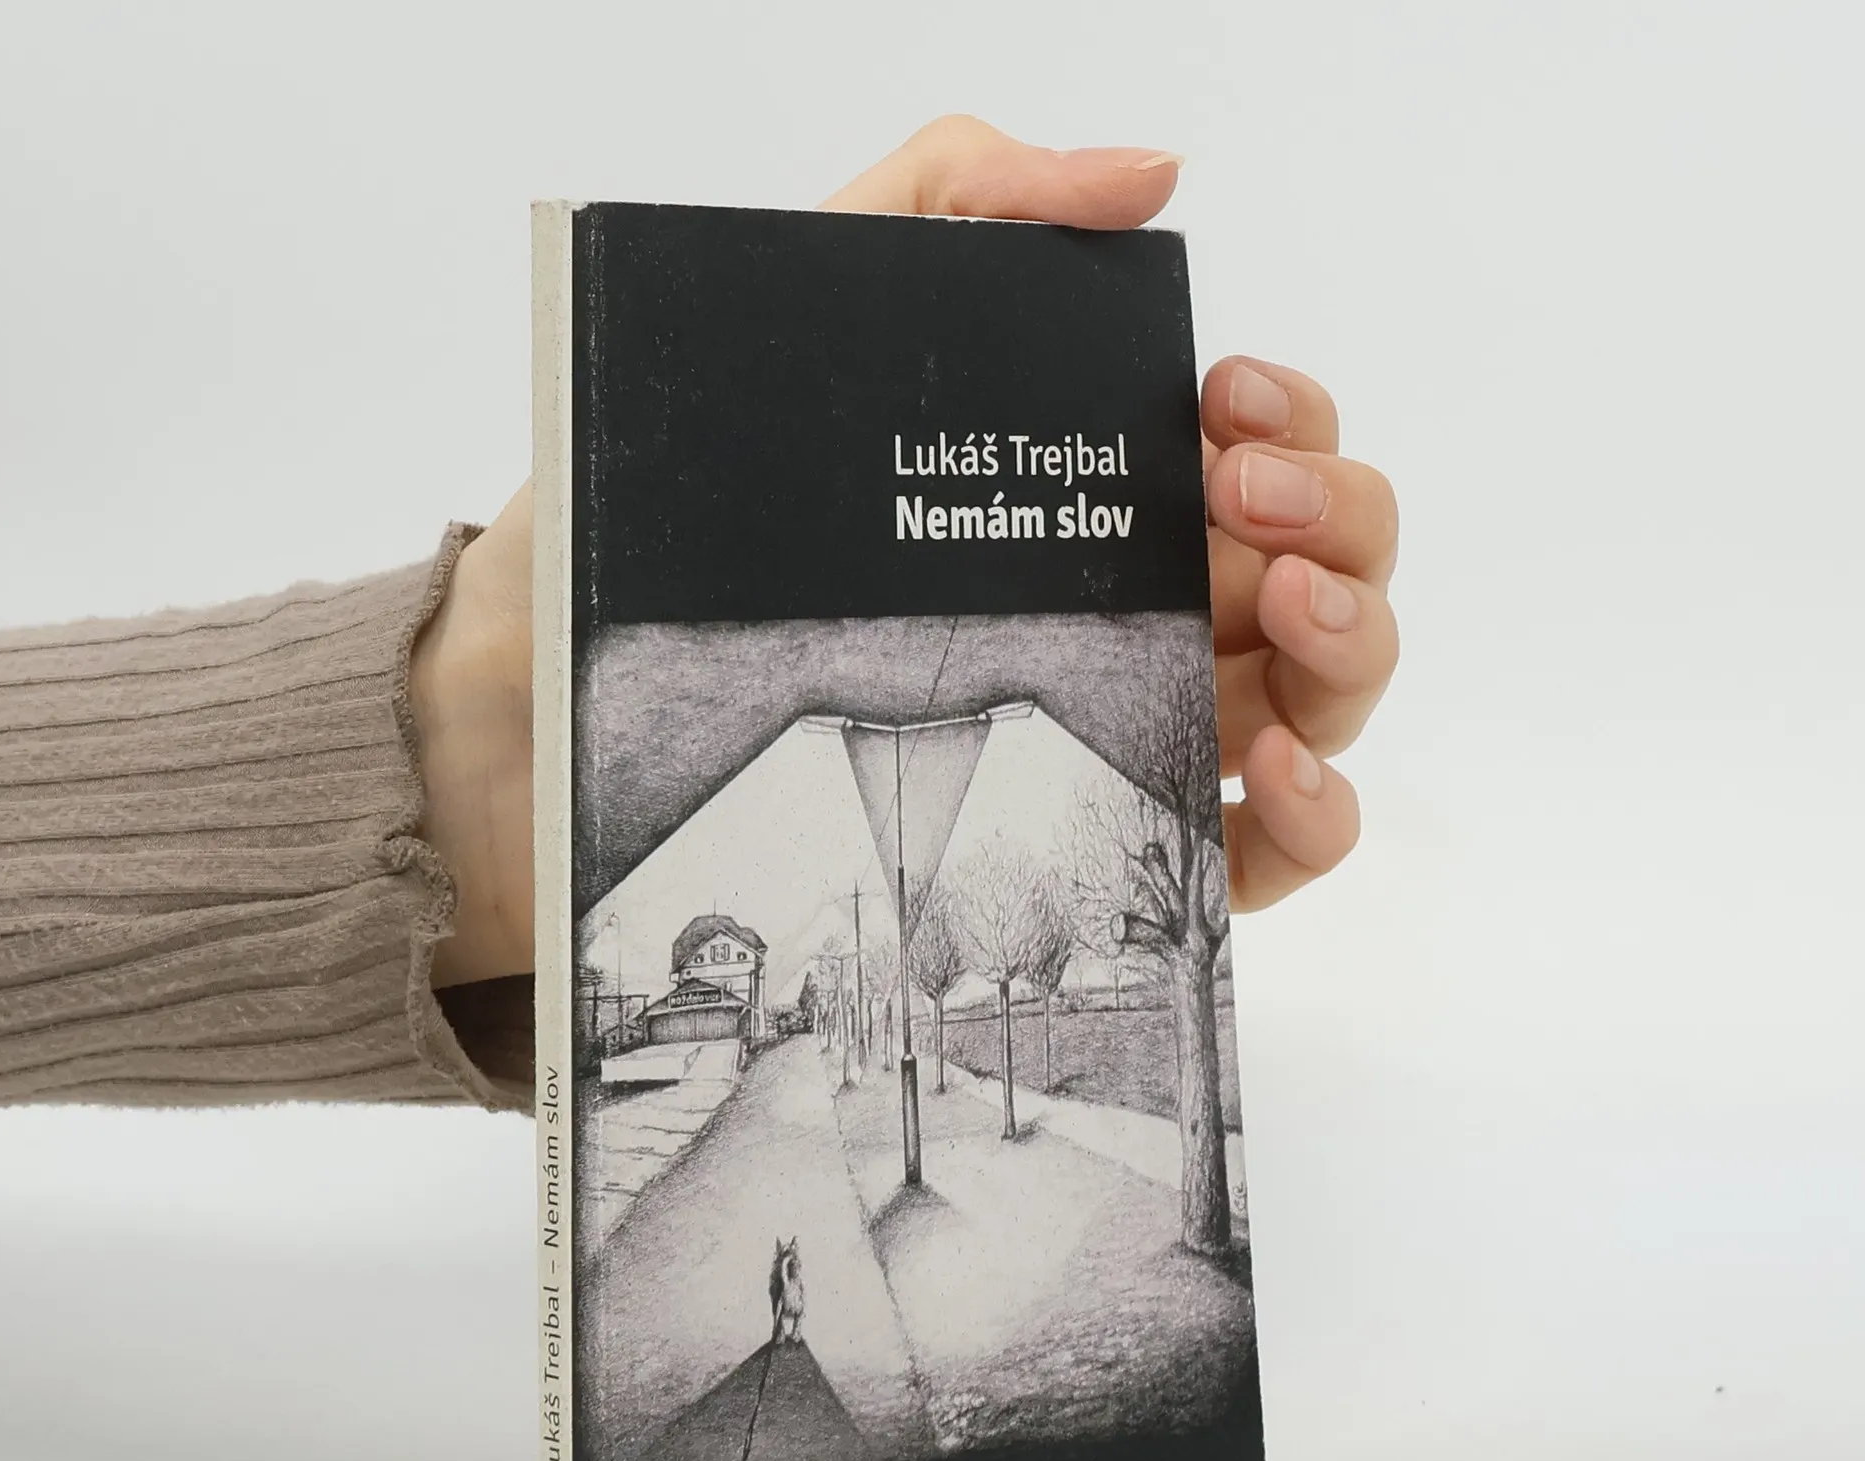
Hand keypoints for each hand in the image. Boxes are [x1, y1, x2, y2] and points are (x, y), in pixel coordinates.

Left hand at [413, 115, 1397, 984]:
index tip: (1228, 413)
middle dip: (1341, 522)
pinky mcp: (1072, 866)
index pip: (1253, 455)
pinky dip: (1313, 817)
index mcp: (1065, 497)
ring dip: (1355, 650)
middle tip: (1249, 504)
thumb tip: (1147, 173)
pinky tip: (1279, 768)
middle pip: (1314, 572)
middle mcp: (1105, 616)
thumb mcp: (791, 311)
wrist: (525, 719)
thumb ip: (951, 202)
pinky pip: (1249, 862)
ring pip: (1311, 706)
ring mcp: (1100, 743)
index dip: (1292, 425)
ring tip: (1286, 608)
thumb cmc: (647, 533)